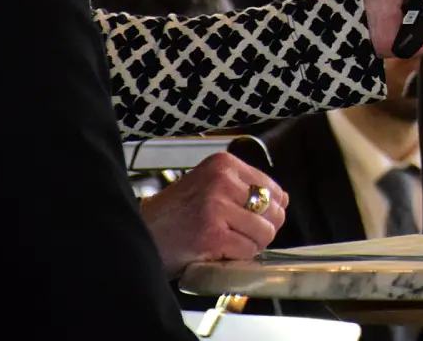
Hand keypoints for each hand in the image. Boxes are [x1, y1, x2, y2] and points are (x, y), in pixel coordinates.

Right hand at [140, 152, 287, 276]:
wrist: (139, 233)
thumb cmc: (172, 214)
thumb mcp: (209, 185)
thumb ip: (244, 188)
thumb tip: (284, 200)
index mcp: (224, 164)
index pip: (271, 187)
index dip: (269, 209)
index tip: (255, 218)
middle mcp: (222, 179)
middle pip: (273, 211)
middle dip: (261, 229)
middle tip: (237, 235)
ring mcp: (217, 205)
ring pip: (263, 233)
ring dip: (248, 246)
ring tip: (225, 244)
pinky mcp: (212, 233)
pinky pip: (246, 251)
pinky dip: (235, 259)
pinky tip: (216, 252)